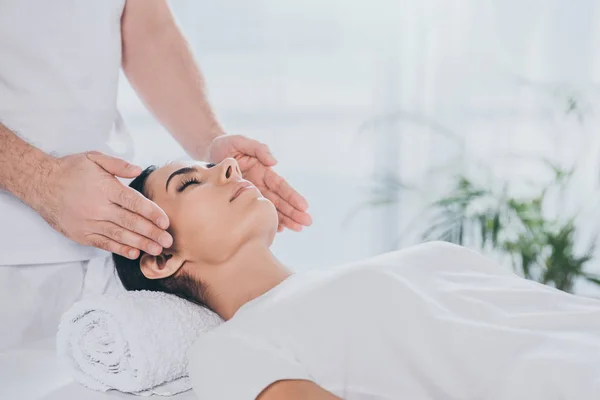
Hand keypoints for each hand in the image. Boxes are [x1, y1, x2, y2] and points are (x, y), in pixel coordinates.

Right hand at [33, 151, 172, 258]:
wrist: (40, 183)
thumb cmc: (71, 169)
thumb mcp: (94, 158)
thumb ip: (118, 165)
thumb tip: (138, 169)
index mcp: (106, 189)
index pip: (134, 203)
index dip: (151, 213)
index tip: (165, 221)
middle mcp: (99, 208)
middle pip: (130, 222)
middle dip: (152, 232)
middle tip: (168, 240)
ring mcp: (89, 223)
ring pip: (120, 236)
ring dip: (140, 244)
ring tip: (157, 249)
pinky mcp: (81, 234)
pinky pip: (104, 244)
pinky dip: (120, 249)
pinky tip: (134, 253)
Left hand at [207, 135, 311, 231]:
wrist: (207, 153)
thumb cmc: (226, 146)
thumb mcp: (241, 142)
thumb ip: (258, 148)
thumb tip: (274, 162)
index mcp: (263, 172)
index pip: (281, 186)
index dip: (292, 196)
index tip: (304, 206)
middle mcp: (261, 185)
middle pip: (280, 200)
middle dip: (294, 211)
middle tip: (307, 222)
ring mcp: (253, 194)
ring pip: (272, 209)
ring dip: (286, 219)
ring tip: (298, 229)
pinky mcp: (242, 201)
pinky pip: (256, 212)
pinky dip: (267, 221)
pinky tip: (278, 230)